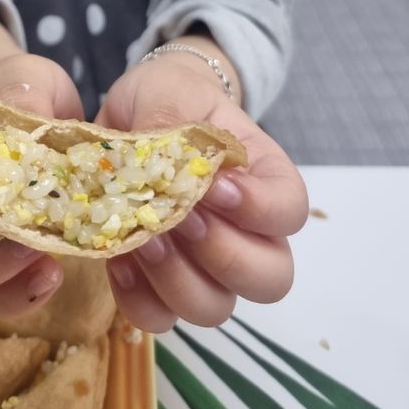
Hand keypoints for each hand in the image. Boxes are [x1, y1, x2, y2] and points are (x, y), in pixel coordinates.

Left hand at [97, 58, 308, 332]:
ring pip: (215, 308)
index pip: (291, 213)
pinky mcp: (158, 281)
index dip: (259, 211)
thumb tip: (176, 173)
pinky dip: (138, 298)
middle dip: (223, 256)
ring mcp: (205, 264)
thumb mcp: (172, 92)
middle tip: (181, 218)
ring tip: (142, 238)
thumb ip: (176, 123)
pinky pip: (160, 316)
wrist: (132, 111)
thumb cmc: (168, 96)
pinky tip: (117, 258)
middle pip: (269, 279)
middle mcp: (247, 231)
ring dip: (176, 280)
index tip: (215, 187)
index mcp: (264, 178)